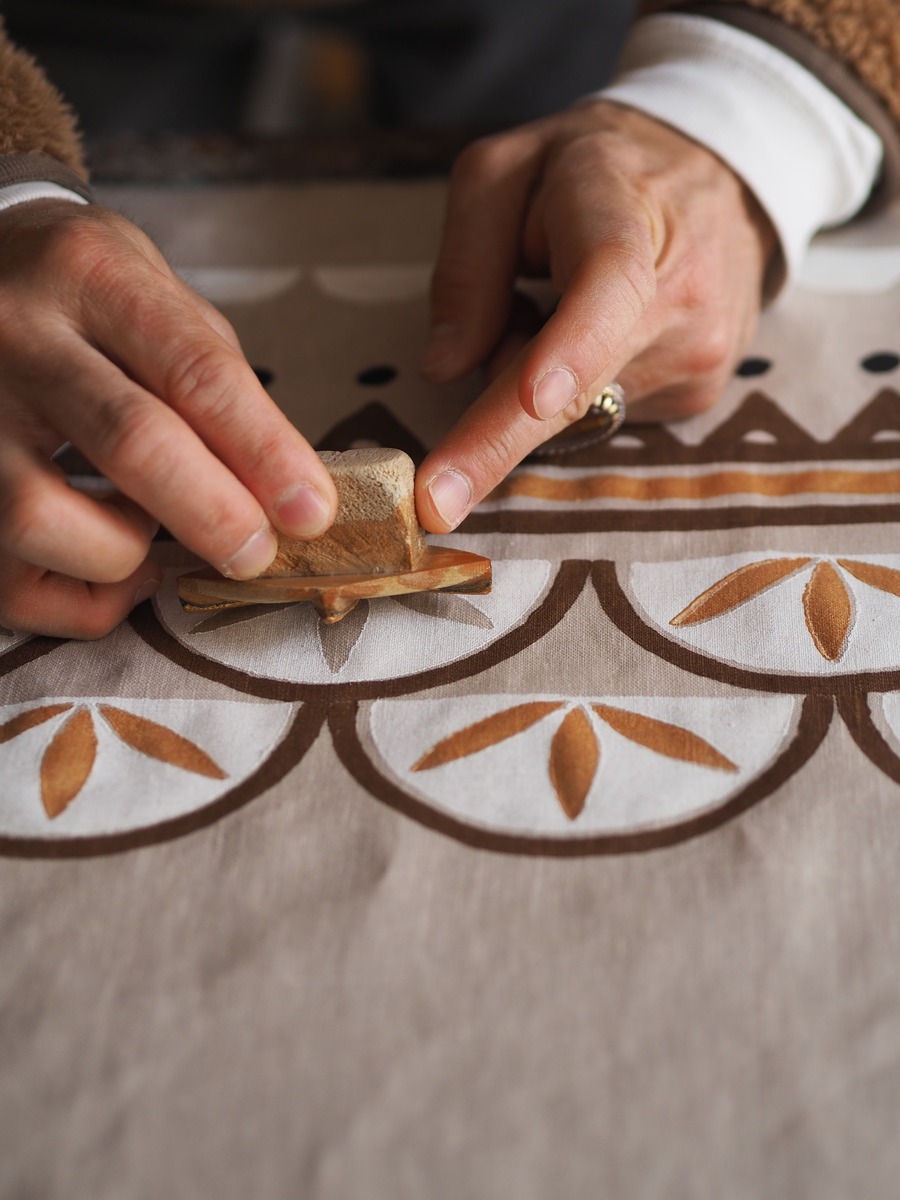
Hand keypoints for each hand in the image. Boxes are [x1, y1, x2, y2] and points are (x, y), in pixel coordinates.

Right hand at [0, 200, 336, 637]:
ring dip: (121, 551)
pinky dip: (79, 597)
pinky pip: (8, 578)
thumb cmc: (83, 299)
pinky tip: (109, 567)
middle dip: (213, 514)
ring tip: (147, 532)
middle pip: (129, 442)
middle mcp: (15, 336)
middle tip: (256, 553)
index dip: (265, 452)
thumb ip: (213, 382)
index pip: (195, 370)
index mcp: (89, 275)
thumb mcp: (153, 296)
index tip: (311, 510)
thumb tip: (282, 492)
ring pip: (39, 516)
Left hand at [416, 100, 775, 530]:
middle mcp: (681, 293)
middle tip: (435, 503)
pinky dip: (573, 390)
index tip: (532, 399)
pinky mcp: (699, 396)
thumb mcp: (506, 173)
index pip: (607, 282)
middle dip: (497, 443)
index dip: (570, 347)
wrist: (723, 174)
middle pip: (579, 389)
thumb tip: (446, 369)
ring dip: (533, 384)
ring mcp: (700, 354)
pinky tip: (593, 338)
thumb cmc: (595, 171)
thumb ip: (466, 264)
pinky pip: (602, 415)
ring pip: (576, 410)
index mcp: (625, 213)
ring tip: (557, 307)